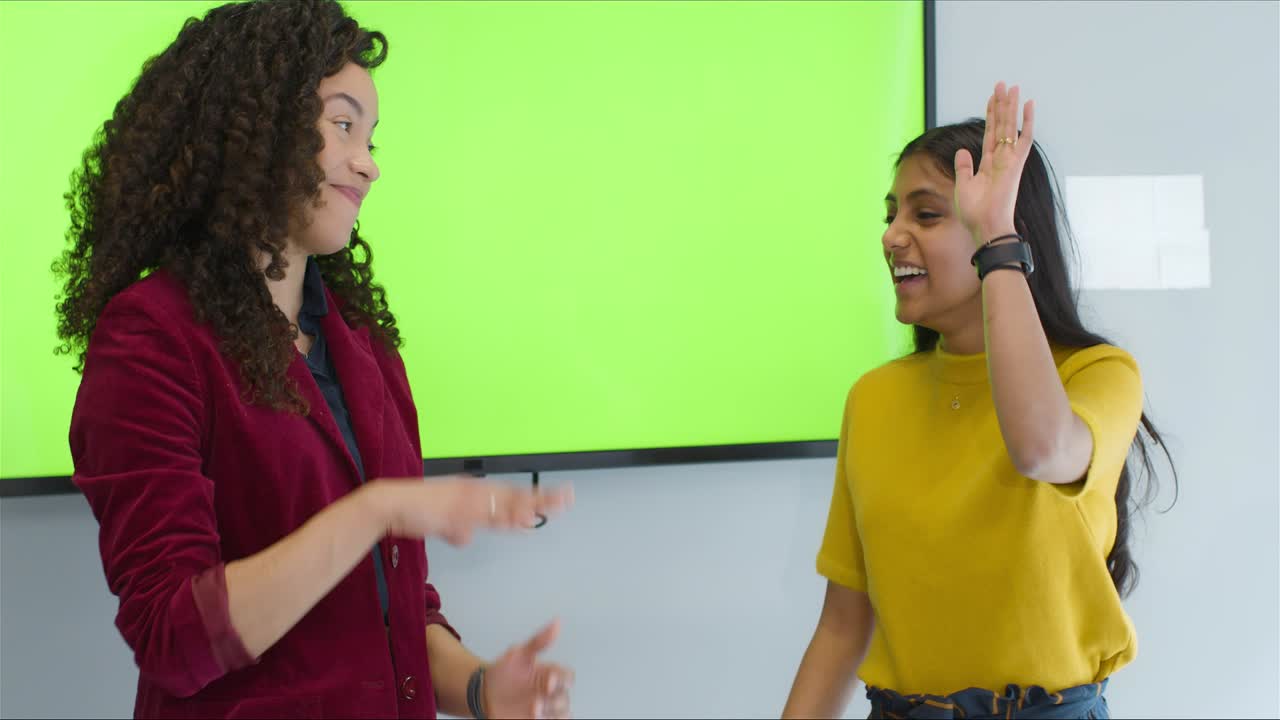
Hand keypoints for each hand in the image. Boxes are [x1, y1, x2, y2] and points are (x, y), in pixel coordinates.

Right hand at [366, 475, 573, 545]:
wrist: (390, 505)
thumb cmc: (414, 512)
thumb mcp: (441, 523)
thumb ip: (456, 529)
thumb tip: (466, 537)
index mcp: (472, 492)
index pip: (510, 494)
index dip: (533, 497)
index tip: (556, 498)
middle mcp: (474, 492)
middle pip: (514, 497)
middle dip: (541, 499)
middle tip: (567, 498)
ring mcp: (467, 500)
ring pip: (505, 505)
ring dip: (529, 507)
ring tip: (552, 508)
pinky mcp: (457, 511)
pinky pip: (485, 516)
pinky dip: (503, 519)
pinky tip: (519, 522)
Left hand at [484, 620, 573, 718]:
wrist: (484, 693)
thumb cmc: (504, 672)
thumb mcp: (519, 654)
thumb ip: (539, 641)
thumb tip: (557, 623)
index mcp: (550, 674)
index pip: (567, 677)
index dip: (562, 679)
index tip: (548, 680)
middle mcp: (550, 693)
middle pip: (565, 699)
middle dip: (553, 701)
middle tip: (535, 702)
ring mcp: (544, 709)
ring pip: (562, 715)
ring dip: (552, 715)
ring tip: (533, 713)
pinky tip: (536, 718)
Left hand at [954, 81, 1035, 245]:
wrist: (985, 226)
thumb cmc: (975, 213)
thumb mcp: (963, 185)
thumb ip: (964, 167)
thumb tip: (962, 151)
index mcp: (987, 164)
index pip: (989, 134)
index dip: (990, 116)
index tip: (991, 98)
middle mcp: (1000, 159)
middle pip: (1000, 126)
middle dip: (1000, 105)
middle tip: (1001, 84)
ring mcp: (1009, 160)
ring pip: (1011, 127)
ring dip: (1010, 107)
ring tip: (1011, 87)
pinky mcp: (1016, 164)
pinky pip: (1024, 138)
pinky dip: (1028, 120)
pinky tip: (1028, 103)